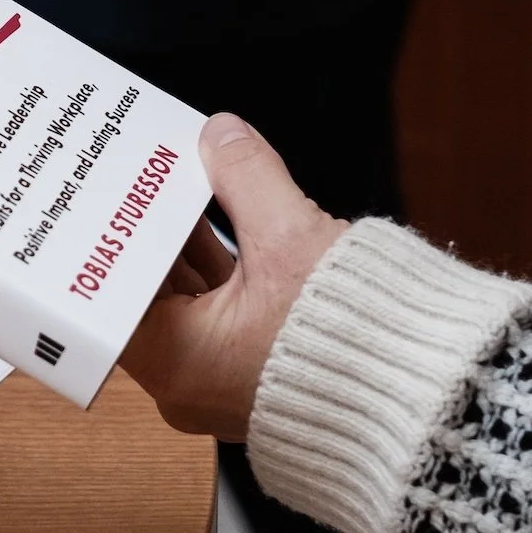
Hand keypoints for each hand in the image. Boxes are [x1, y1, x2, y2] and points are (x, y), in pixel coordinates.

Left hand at [119, 113, 345, 439]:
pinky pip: (224, 311)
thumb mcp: (292, 240)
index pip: (106, 295)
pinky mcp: (261, 371)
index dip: (102, 239)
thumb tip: (223, 137)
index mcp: (175, 364)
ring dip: (188, 243)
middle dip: (148, 230)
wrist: (430, 395)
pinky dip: (223, 267)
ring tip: (179, 185)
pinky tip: (225, 220)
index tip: (101, 196)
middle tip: (138, 177)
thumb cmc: (362, 346)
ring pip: (188, 298)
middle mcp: (190, 383)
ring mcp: (226, 380)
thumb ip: (249, 178)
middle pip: (146, 292)